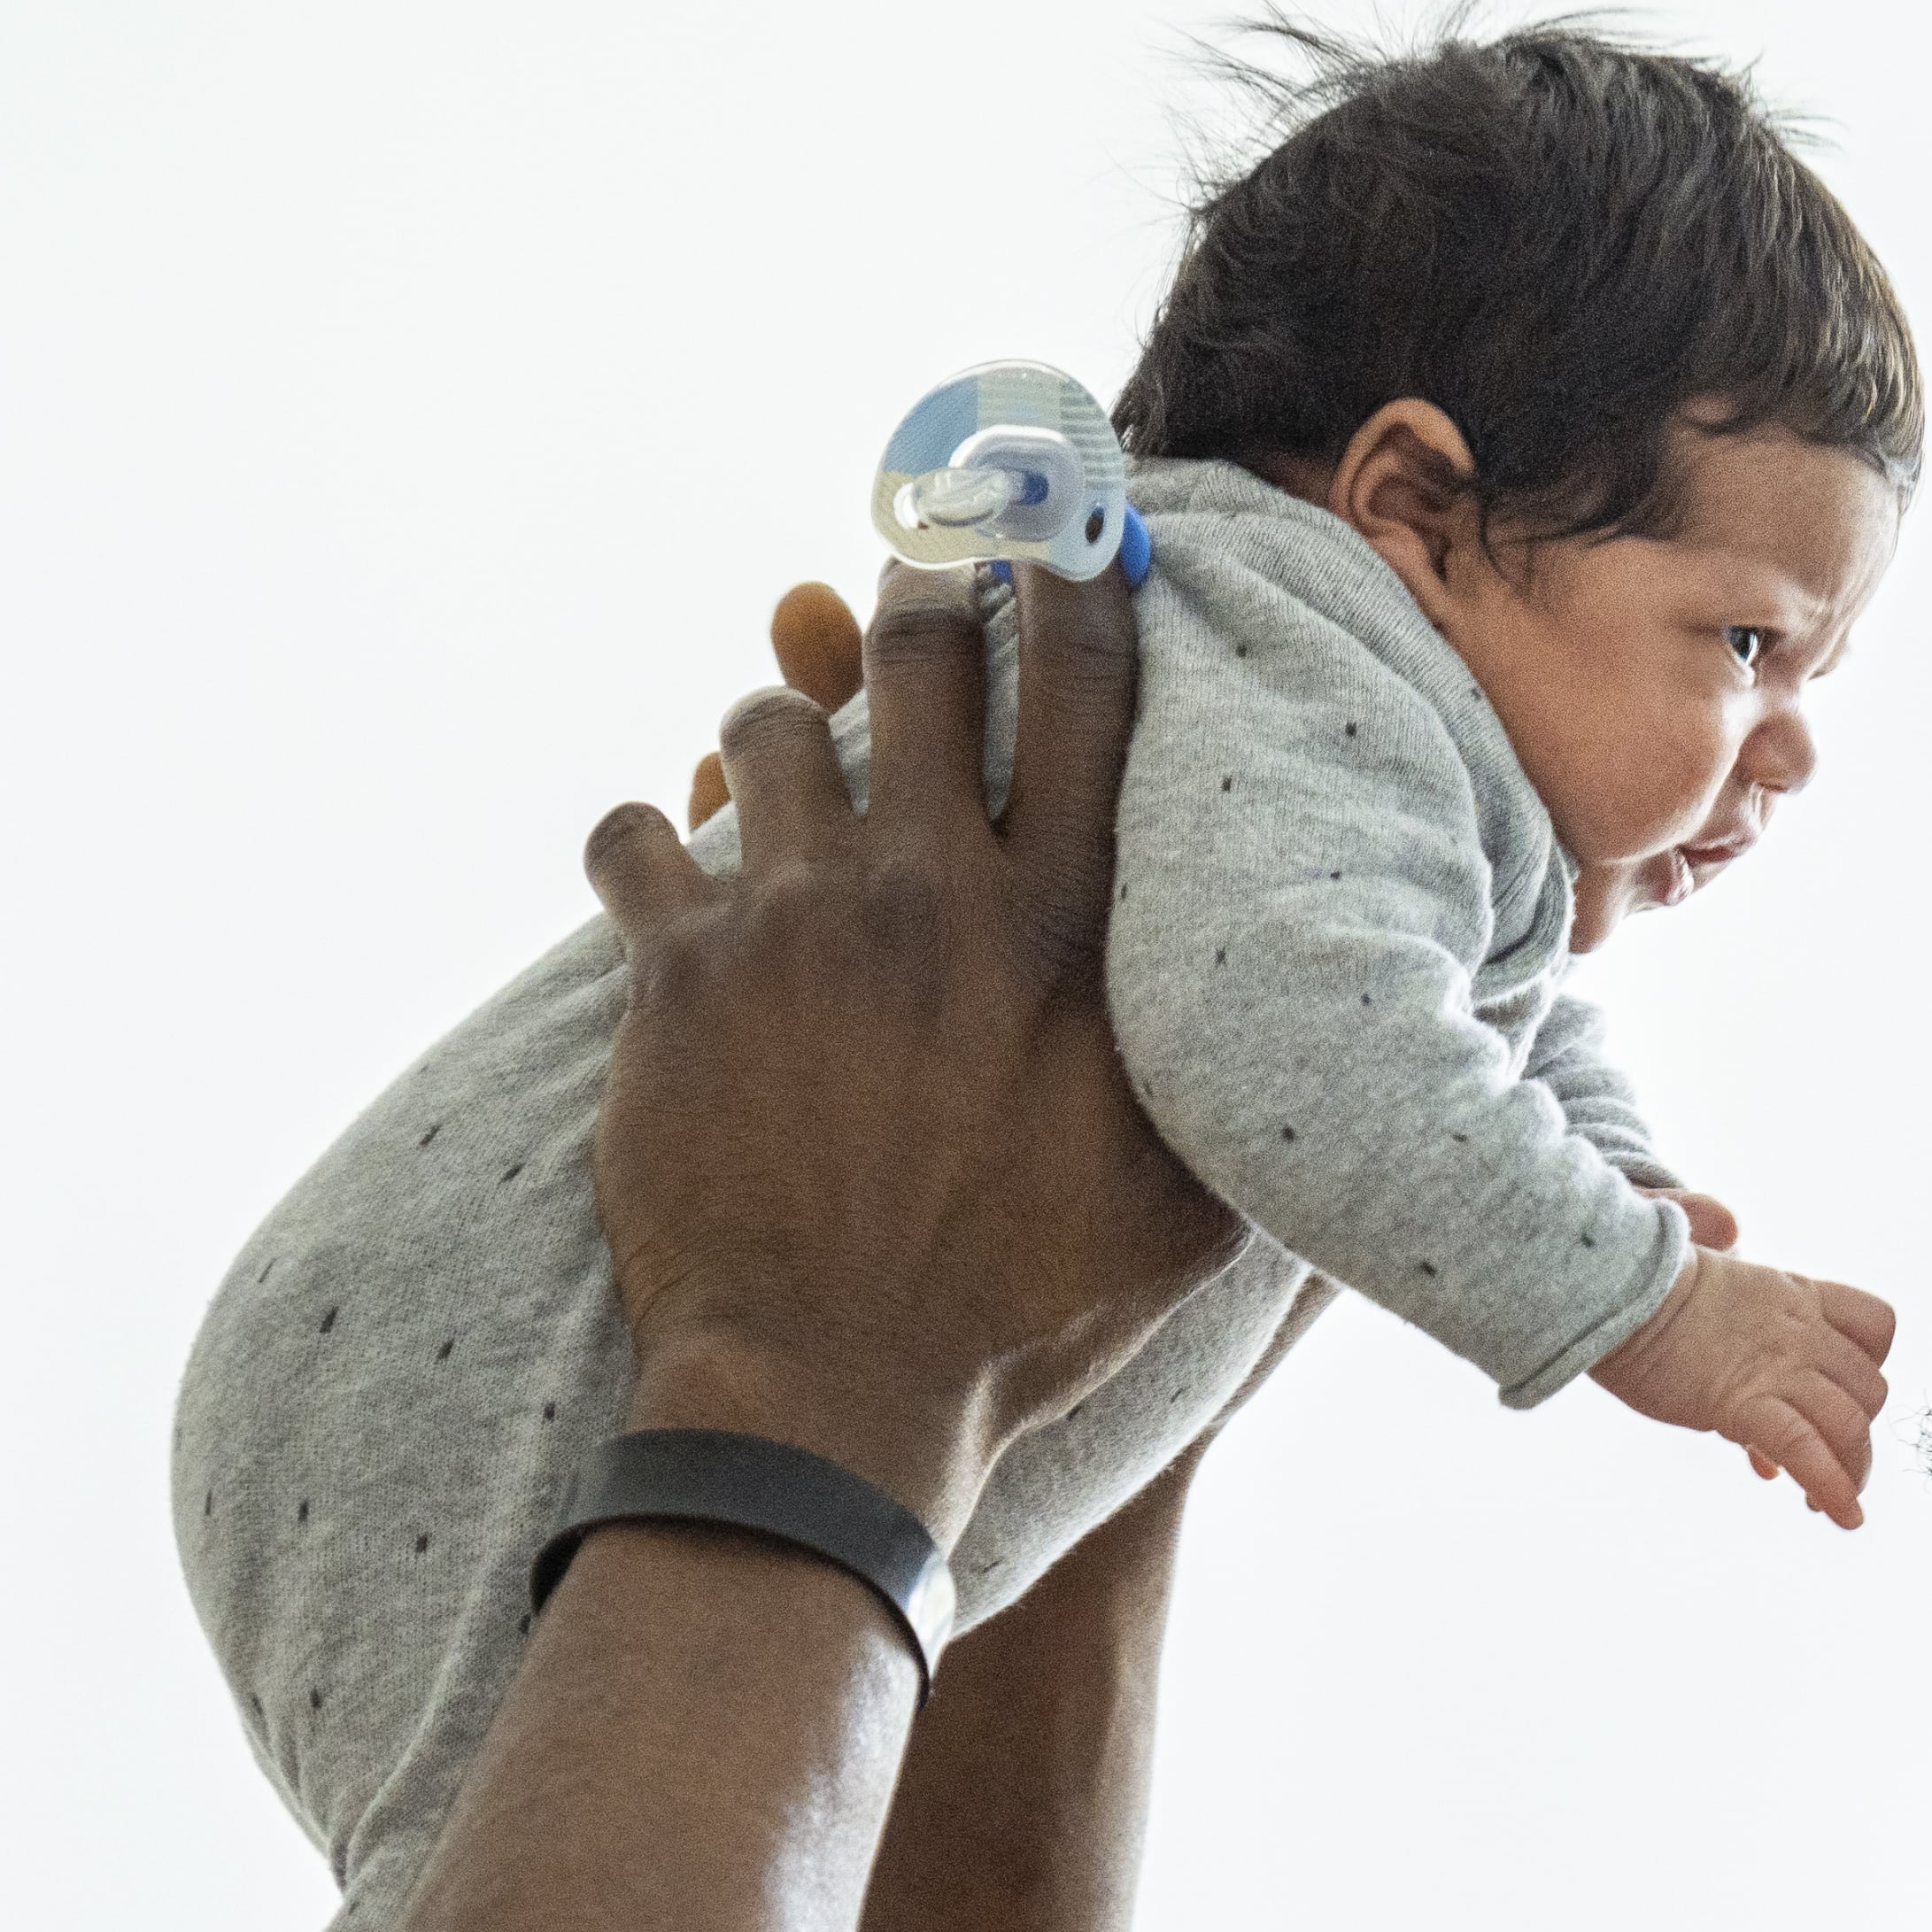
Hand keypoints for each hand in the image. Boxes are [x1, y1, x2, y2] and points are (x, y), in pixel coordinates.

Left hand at [581, 557, 1236, 1544]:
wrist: (829, 1403)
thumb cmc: (1021, 1323)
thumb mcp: (1180, 1210)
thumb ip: (1225, 1088)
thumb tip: (1297, 1028)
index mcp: (1066, 934)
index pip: (1089, 692)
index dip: (1075, 582)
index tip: (1062, 528)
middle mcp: (933, 895)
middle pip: (923, 661)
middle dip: (915, 605)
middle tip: (906, 601)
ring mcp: (793, 924)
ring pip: (763, 732)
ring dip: (769, 739)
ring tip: (775, 776)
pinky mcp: (673, 977)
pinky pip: (635, 838)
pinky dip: (643, 844)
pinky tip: (657, 879)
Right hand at [1584, 1199, 1896, 1526]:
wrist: (1610, 1283)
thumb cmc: (1644, 1274)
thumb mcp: (1705, 1261)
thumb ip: (1729, 1260)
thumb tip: (1734, 1228)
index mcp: (1797, 1295)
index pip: (1876, 1325)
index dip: (1869, 1365)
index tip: (1834, 1394)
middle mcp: (1800, 1331)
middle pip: (1871, 1388)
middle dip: (1857, 1431)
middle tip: (1825, 1460)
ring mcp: (1776, 1367)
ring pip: (1851, 1424)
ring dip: (1853, 1472)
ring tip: (1832, 1504)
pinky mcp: (1743, 1402)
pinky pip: (1807, 1451)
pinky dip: (1834, 1489)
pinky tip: (1843, 1518)